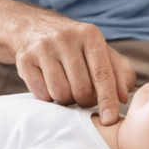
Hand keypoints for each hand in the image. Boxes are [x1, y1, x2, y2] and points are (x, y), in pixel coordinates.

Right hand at [13, 17, 135, 123]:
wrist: (36, 28)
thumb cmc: (77, 47)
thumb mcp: (101, 52)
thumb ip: (119, 73)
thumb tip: (123, 98)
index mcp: (90, 35)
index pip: (102, 74)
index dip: (107, 100)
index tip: (110, 120)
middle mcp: (66, 38)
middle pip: (81, 89)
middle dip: (84, 100)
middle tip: (82, 94)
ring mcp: (43, 47)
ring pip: (60, 94)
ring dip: (66, 100)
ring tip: (66, 87)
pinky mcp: (25, 59)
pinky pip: (41, 94)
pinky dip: (48, 97)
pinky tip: (50, 84)